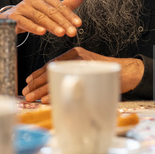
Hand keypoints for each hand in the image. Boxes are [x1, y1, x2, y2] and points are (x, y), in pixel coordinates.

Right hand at [0, 0, 85, 35]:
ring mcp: (23, 7)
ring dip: (51, 25)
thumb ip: (68, 3)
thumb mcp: (52, 10)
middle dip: (63, 22)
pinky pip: (25, 22)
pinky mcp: (14, 16)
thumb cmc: (35, 14)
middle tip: (72, 32)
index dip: (70, 15)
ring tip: (61, 33)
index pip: (59, 6)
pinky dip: (34, 27)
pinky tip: (42, 32)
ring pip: (39, 17)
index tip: (78, 24)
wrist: (12, 18)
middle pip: (50, 12)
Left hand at [21, 47, 144, 101]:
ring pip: (56, 75)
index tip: (28, 82)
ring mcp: (82, 61)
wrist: (128, 72)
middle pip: (51, 70)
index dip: (38, 74)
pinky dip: (56, 92)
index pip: (51, 64)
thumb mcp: (87, 71)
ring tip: (31, 97)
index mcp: (74, 54)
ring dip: (42, 89)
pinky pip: (68, 81)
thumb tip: (53, 92)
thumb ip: (73, 75)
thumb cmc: (106, 74)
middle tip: (26, 93)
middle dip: (36, 83)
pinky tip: (47, 99)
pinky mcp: (88, 68)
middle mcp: (76, 55)